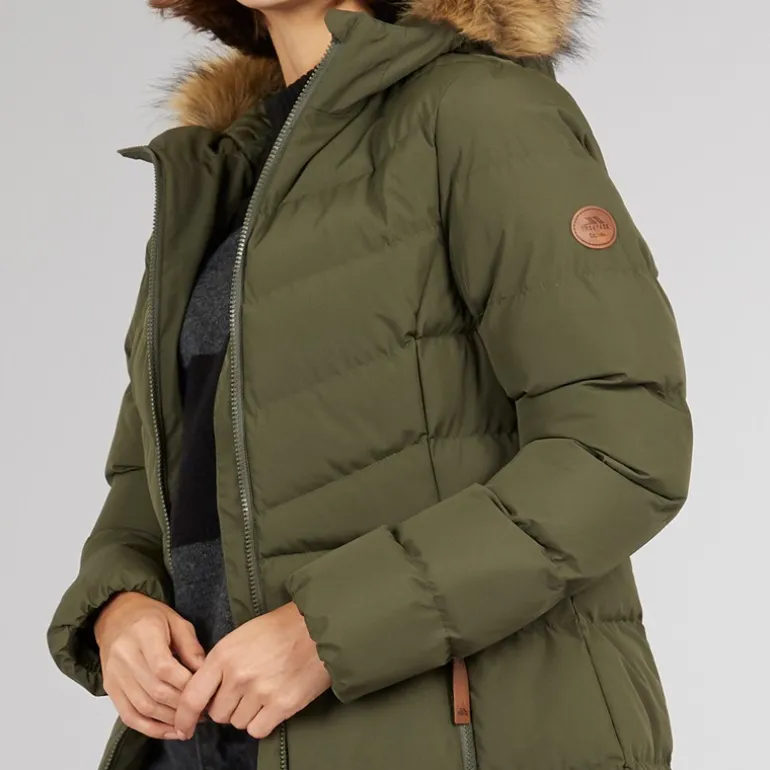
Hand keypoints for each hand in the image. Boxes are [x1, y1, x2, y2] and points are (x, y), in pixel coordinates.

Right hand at [95, 591, 205, 739]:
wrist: (115, 616)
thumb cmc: (150, 616)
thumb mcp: (177, 621)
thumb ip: (191, 647)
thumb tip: (206, 674)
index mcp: (144, 632)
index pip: (164, 667)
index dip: (185, 683)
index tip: (205, 690)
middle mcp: (125, 655)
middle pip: (155, 690)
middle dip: (181, 705)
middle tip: (203, 710)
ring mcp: (115, 674)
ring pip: (142, 707)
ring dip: (169, 720)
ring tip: (191, 722)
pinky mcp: (110, 688)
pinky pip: (129, 716)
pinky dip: (150, 728)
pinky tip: (170, 730)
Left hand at [174, 602, 330, 739]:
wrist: (319, 626)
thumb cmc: (281, 627)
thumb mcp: (241, 635)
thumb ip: (220, 663)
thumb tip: (206, 692)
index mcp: (224, 654)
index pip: (192, 697)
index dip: (184, 716)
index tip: (184, 726)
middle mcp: (239, 676)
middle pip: (217, 713)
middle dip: (227, 706)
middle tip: (243, 691)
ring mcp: (261, 692)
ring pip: (238, 722)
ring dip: (246, 713)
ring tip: (264, 690)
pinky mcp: (282, 705)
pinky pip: (258, 730)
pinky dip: (263, 722)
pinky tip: (272, 703)